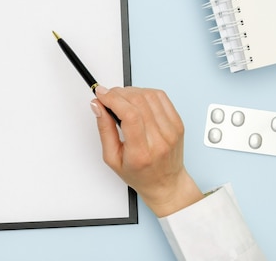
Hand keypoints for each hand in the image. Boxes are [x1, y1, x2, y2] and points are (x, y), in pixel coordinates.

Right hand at [91, 86, 203, 216]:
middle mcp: (160, 139)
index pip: (129, 115)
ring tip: (122, 99)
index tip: (101, 93)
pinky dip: (145, 92)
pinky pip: (161, 97)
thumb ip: (104, 130)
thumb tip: (97, 106)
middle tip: (108, 96)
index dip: (113, 99)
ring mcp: (172, 130)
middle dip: (118, 93)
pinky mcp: (178, 123)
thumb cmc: (140, 174)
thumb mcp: (112, 158)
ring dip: (131, 91)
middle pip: (138, 102)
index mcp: (141, 152)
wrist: (166, 183)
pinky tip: (137, 99)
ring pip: (149, 95)